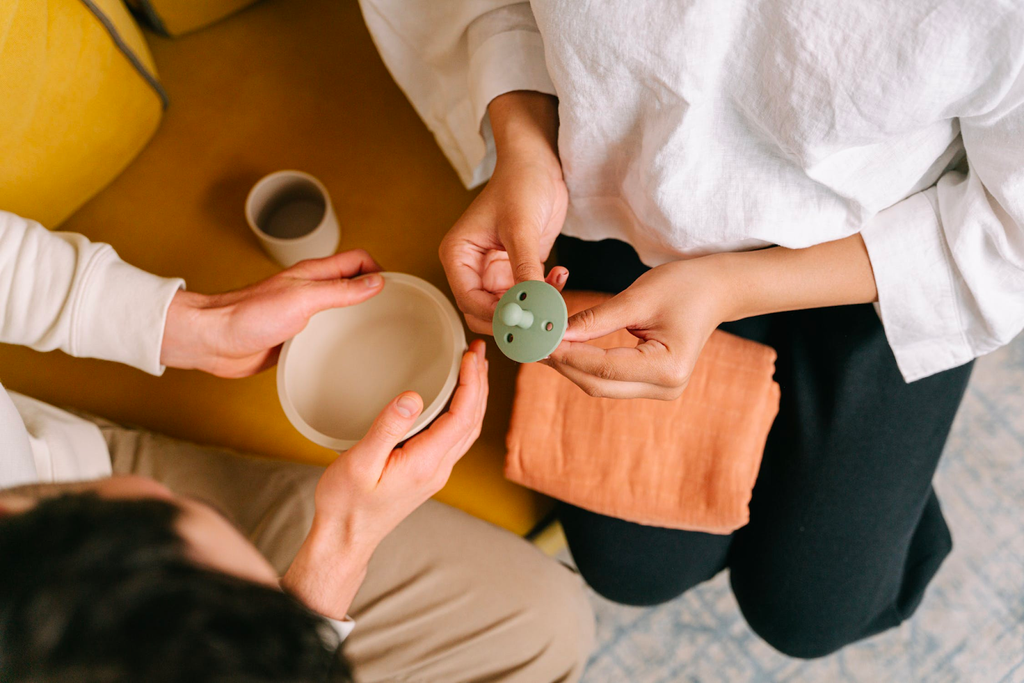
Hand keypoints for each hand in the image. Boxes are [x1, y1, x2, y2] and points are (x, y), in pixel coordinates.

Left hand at [160, 250, 382, 377]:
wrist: (213, 341)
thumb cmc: (247, 316)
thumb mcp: (303, 300)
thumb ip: (340, 290)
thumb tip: (376, 282)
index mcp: (314, 274)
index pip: (358, 260)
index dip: (380, 270)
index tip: (398, 289)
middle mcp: (310, 291)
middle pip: (353, 284)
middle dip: (376, 293)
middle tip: (396, 312)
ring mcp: (302, 314)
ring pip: (340, 310)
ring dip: (359, 318)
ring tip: (379, 333)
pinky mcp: (294, 337)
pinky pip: (325, 335)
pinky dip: (340, 340)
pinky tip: (347, 353)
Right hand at [281, 341, 488, 618]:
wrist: (345, 539)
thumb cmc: (346, 504)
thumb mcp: (359, 463)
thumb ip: (387, 428)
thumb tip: (413, 396)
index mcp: (426, 463)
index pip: (462, 416)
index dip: (472, 382)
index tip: (471, 356)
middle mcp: (438, 468)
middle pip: (473, 421)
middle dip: (480, 383)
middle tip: (478, 351)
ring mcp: (435, 472)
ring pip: (468, 430)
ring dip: (475, 397)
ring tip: (474, 368)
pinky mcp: (427, 473)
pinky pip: (455, 437)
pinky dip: (463, 411)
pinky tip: (454, 399)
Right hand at [440, 92, 568, 333]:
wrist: (538, 162)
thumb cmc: (520, 183)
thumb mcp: (521, 228)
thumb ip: (524, 270)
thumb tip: (531, 306)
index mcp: (458, 256)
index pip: (469, 301)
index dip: (496, 316)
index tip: (525, 321)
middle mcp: (472, 268)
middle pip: (485, 313)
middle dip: (514, 320)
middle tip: (543, 324)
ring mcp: (495, 271)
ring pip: (509, 308)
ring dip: (533, 308)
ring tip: (557, 296)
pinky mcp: (517, 269)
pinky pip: (528, 295)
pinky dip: (545, 293)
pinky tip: (561, 275)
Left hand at [546, 258, 728, 399]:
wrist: (716, 290)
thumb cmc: (685, 286)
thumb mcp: (639, 296)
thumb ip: (597, 318)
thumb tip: (556, 332)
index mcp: (668, 367)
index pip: (604, 368)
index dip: (568, 355)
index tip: (539, 339)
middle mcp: (666, 387)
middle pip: (598, 385)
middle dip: (562, 365)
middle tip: (530, 344)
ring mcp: (659, 390)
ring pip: (600, 386)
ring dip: (569, 366)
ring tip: (540, 344)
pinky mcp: (651, 385)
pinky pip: (608, 380)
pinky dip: (584, 365)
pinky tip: (562, 348)